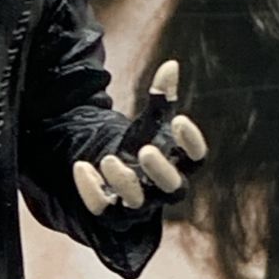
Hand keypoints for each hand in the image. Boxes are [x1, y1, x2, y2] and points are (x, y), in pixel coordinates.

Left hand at [72, 60, 206, 217]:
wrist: (112, 173)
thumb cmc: (139, 145)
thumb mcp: (150, 123)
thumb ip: (161, 98)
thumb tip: (171, 65)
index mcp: (178, 166)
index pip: (197, 159)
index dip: (192, 142)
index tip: (179, 119)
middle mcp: (162, 190)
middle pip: (174, 189)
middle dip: (161, 171)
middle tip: (145, 150)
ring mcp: (138, 205)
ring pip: (138, 205)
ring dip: (124, 182)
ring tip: (108, 158)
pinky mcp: (112, 214)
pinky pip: (104, 211)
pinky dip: (91, 191)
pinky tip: (81, 167)